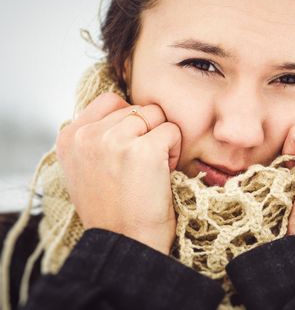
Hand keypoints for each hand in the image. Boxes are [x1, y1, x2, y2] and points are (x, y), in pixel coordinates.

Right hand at [56, 92, 181, 253]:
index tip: (130, 149)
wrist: (124, 244)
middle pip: (137, 108)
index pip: (110, 100)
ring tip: (152, 169)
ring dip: (162, 140)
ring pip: (156, 116)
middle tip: (142, 165)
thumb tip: (123, 111)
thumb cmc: (111, 211)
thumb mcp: (84, 169)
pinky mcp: (143, 149)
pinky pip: (172, 130)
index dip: (130, 121)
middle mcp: (87, 135)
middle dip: (147, 132)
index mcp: (69, 137)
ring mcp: (115, 140)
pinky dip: (175, 151)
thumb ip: (94, 138)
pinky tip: (163, 173)